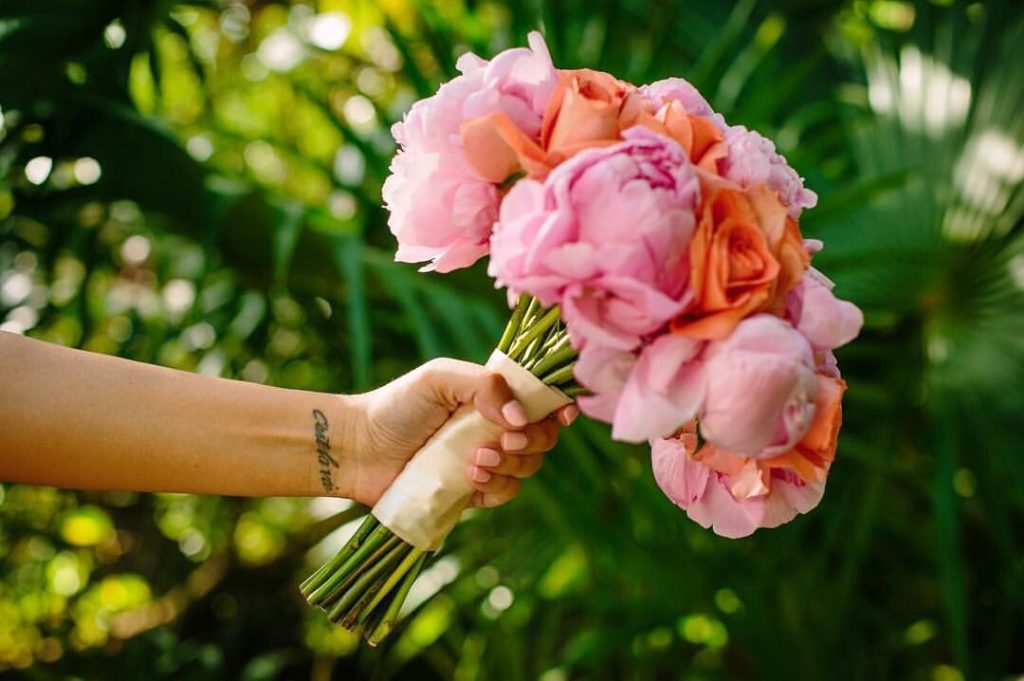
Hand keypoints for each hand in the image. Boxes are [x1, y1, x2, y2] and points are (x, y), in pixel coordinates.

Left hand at [340, 358, 577, 507]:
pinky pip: (505, 494)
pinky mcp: (472, 492)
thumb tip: (519, 416)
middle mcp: (496, 427)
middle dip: (532, 441)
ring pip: (528, 468)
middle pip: (543, 437)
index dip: (559, 406)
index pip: (541, 399)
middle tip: (501, 441)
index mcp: (494, 396)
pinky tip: (470, 479)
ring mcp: (486, 461)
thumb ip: (484, 385)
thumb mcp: (439, 378)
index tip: (562, 414)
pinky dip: (496, 488)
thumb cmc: (397, 406)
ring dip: (510, 466)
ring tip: (474, 460)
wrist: (359, 449)